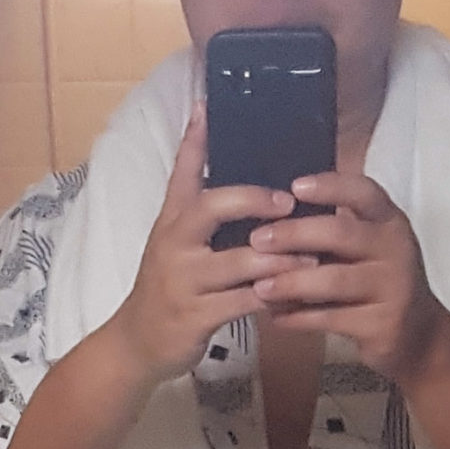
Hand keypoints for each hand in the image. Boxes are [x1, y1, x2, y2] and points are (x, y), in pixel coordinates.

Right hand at [108, 105, 310, 383]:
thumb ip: (195, 200)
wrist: (138, 342)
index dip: (196, 138)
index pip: (183, 170)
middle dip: (255, 200)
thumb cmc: (167, 284)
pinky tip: (297, 294)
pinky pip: (245, 302)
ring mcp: (185, 280)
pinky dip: (274, 298)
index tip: (210, 106)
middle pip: (213, 206)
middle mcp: (175, 243)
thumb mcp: (174, 238)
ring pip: (240, 260)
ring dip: (280, 257)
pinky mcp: (197, 315)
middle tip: (288, 202)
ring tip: (311, 256)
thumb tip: (213, 146)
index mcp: (173, 219)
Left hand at [247, 172, 445, 382]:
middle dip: (295, 234)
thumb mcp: (368, 247)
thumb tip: (271, 214)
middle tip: (258, 240)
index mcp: (389, 222)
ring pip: (334, 280)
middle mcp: (396, 249)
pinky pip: (331, 318)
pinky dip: (299, 317)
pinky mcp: (382, 324)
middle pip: (342, 233)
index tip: (295, 186)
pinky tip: (276, 317)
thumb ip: (333, 230)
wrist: (418, 335)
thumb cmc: (378, 281)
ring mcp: (393, 288)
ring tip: (259, 286)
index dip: (330, 186)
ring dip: (291, 282)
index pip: (364, 193)